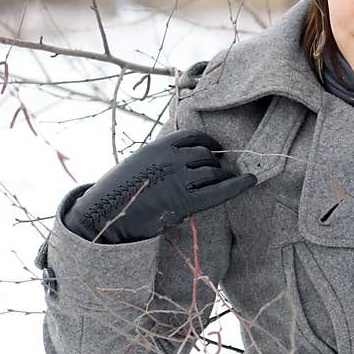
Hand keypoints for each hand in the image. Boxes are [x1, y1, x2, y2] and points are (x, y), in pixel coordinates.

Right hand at [63, 129, 256, 243]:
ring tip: (220, 184)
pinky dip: (238, 185)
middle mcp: (170, 159)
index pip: (194, 136)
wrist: (102, 217)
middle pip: (206, 156)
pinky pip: (219, 192)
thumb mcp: (139, 163)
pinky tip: (251, 181)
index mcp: (158, 147)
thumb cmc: (120, 192)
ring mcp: (178, 180)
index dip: (210, 143)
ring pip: (212, 172)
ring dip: (219, 177)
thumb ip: (164, 156)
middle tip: (218, 173)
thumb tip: (193, 156)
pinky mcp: (184, 202)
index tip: (217, 150)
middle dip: (214, 164)